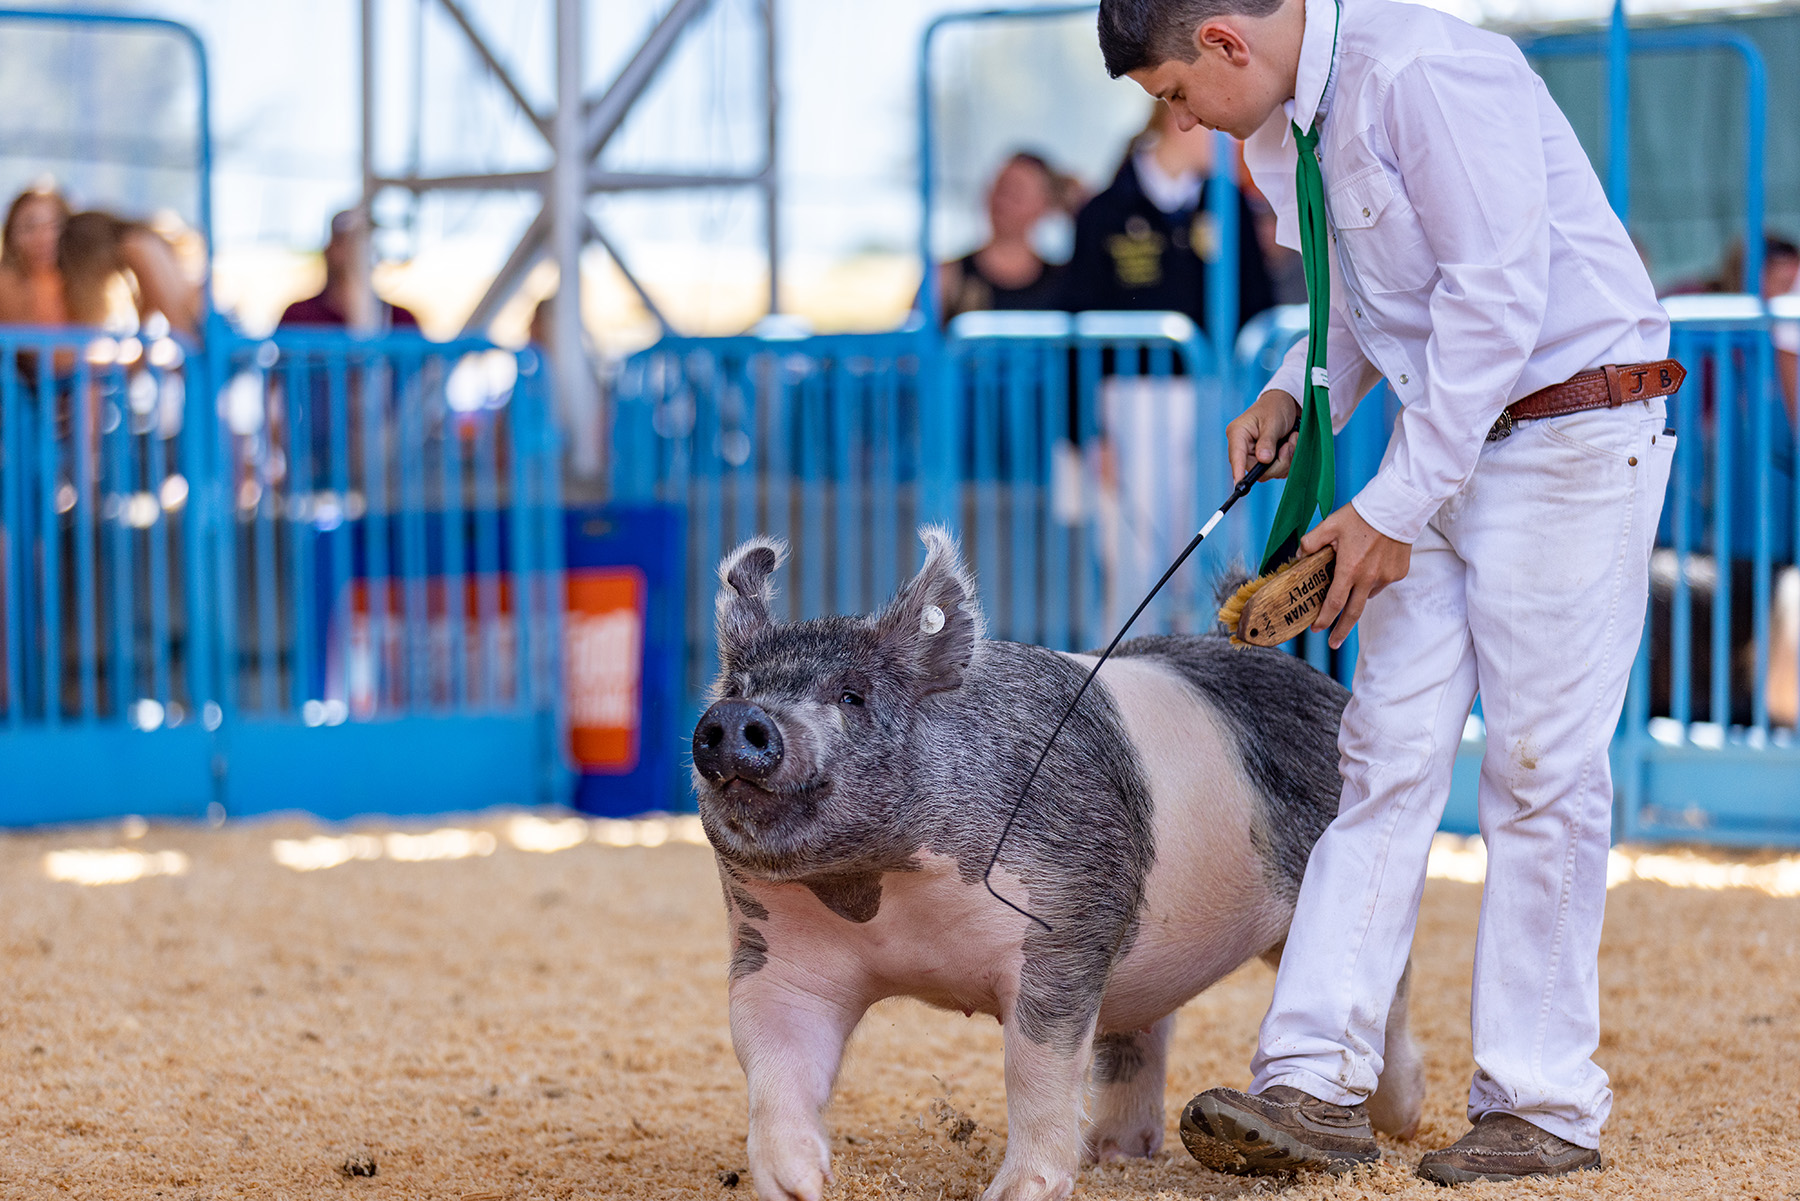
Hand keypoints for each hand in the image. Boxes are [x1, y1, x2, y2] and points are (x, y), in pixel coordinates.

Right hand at [1227, 389, 1300, 482]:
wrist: (1287, 403)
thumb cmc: (1276, 407)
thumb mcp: (1273, 421)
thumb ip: (1267, 441)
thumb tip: (1263, 460)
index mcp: (1238, 434)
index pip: (1236, 456)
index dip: (1238, 471)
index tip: (1239, 485)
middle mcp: (1243, 448)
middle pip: (1256, 471)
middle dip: (1277, 462)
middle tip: (1288, 445)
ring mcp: (1254, 456)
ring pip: (1269, 473)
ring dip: (1286, 460)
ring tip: (1292, 439)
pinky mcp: (1266, 461)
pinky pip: (1277, 471)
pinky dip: (1289, 460)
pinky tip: (1291, 444)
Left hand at [1301, 503, 1411, 648]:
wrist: (1397, 507)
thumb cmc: (1362, 515)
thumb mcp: (1330, 525)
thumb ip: (1310, 543)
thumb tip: (1300, 557)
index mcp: (1349, 569)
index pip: (1334, 603)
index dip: (1324, 618)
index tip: (1317, 628)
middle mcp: (1369, 578)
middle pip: (1353, 613)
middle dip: (1341, 631)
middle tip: (1333, 643)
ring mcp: (1386, 577)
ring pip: (1368, 594)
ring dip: (1358, 592)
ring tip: (1355, 573)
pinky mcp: (1398, 573)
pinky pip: (1382, 582)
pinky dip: (1374, 578)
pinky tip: (1372, 562)